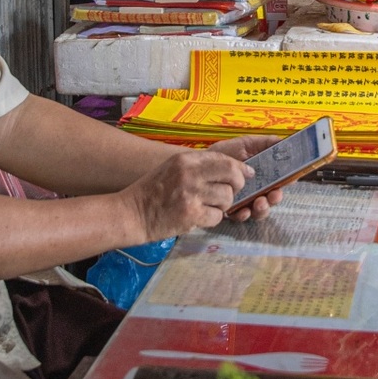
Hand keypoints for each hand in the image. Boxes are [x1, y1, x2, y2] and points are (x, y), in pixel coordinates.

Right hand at [123, 149, 248, 239]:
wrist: (131, 213)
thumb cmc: (152, 191)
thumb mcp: (172, 168)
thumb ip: (198, 166)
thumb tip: (231, 167)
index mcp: (186, 159)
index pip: (224, 159)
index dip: (240, 168)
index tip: (247, 174)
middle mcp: (190, 174)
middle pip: (232, 176)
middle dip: (237, 186)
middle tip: (229, 193)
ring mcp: (191, 195)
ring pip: (227, 198)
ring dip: (222, 205)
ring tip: (208, 206)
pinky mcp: (191, 215)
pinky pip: (217, 216)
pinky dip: (212, 219)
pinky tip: (199, 217)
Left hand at [207, 134, 286, 220]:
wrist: (201, 164)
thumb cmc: (224, 153)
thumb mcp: (245, 144)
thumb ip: (264, 143)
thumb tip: (283, 141)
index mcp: (262, 175)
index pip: (279, 181)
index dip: (286, 182)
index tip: (290, 180)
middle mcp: (256, 190)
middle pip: (272, 198)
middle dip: (275, 198)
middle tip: (274, 195)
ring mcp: (245, 201)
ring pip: (260, 210)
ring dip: (263, 209)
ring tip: (259, 203)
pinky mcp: (232, 210)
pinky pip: (242, 217)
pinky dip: (244, 215)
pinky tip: (243, 211)